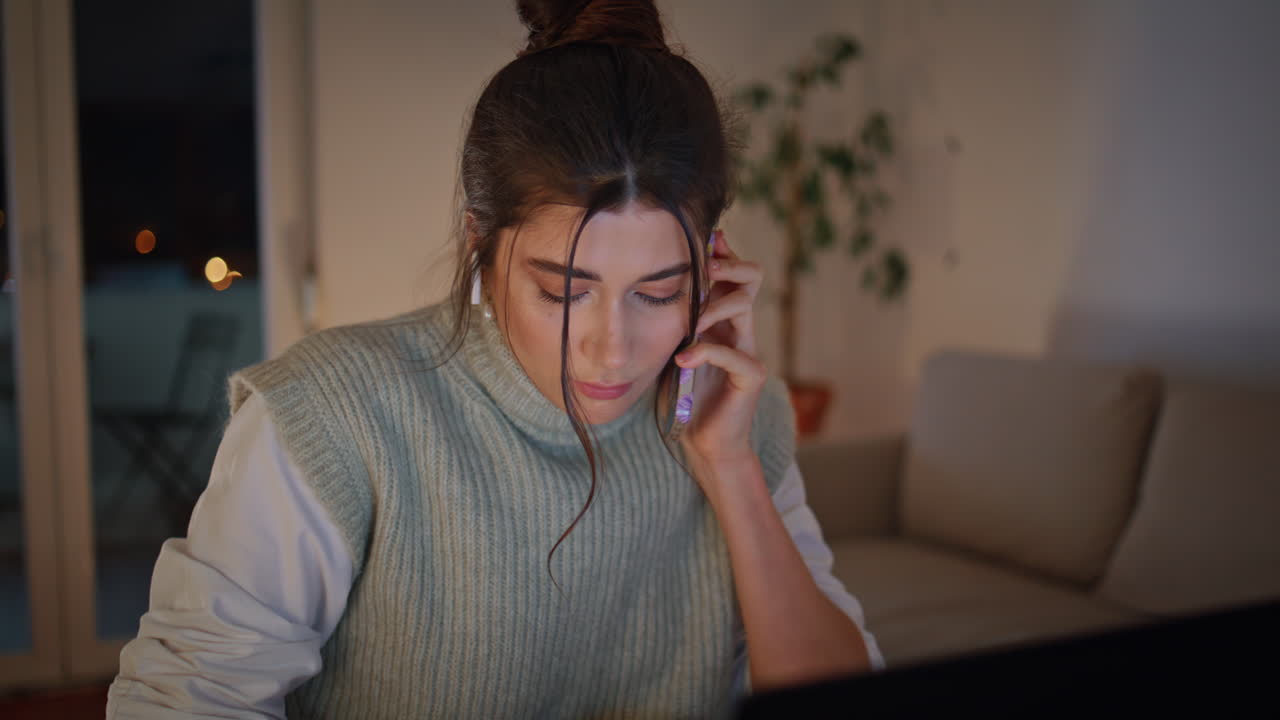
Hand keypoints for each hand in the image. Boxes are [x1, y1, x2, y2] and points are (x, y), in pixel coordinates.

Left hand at [674, 228, 766, 473]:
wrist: (703, 443)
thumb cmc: (683, 396)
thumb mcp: (669, 348)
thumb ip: (665, 322)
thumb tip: (635, 288)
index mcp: (721, 318)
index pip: (731, 271)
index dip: (720, 251)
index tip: (700, 238)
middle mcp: (739, 328)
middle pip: (750, 276)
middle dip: (727, 265)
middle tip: (702, 269)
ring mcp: (747, 351)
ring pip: (745, 305)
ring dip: (714, 304)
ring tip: (691, 319)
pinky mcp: (750, 379)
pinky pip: (735, 355)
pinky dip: (707, 353)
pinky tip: (684, 361)